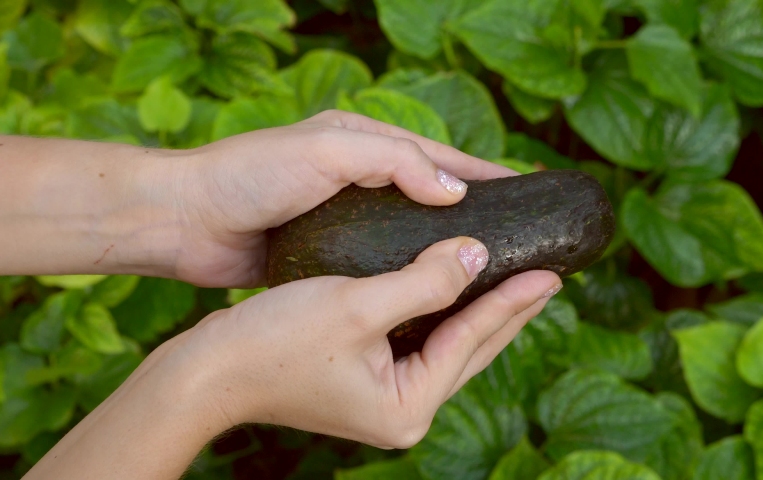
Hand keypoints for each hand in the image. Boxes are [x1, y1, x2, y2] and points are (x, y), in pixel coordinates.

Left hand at [170, 110, 516, 287]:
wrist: (185, 220)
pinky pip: (378, 262)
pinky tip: (429, 292)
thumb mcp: (327, 152)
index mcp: (360, 142)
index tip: (525, 193)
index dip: (482, 174)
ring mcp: (341, 219)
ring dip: (441, 247)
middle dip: (471, 212)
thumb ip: (393, 162)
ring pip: (407, 232)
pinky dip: (405, 272)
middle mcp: (356, 178)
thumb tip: (454, 192)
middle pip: (429, 194)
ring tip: (483, 270)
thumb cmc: (249, 175)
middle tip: (516, 238)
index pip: (436, 157)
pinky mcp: (325, 255)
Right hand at [180, 237, 561, 446]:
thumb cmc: (275, 340)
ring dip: (480, 311)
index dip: (514, 301)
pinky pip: (422, 345)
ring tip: (518, 279)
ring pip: (449, 348)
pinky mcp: (367, 384)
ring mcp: (385, 401)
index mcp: (408, 404)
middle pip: (470, 350)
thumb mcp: (359, 304)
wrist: (209, 369)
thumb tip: (478, 255)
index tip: (553, 271)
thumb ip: (426, 281)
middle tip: (551, 276)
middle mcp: (403, 411)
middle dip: (510, 310)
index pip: (474, 340)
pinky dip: (444, 315)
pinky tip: (459, 289)